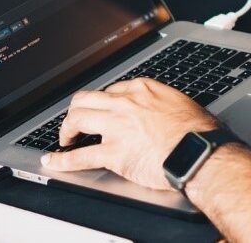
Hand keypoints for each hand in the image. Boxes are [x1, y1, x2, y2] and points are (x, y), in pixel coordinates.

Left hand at [41, 79, 218, 189]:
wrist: (198, 151)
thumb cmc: (197, 131)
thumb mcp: (180, 104)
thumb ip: (162, 104)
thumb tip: (162, 110)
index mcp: (142, 89)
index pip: (112, 90)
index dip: (104, 102)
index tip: (102, 110)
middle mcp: (126, 103)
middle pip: (87, 99)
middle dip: (77, 109)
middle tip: (76, 121)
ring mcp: (117, 127)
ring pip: (78, 119)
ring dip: (67, 129)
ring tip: (65, 138)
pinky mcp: (114, 153)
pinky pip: (80, 156)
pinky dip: (62, 160)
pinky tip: (53, 161)